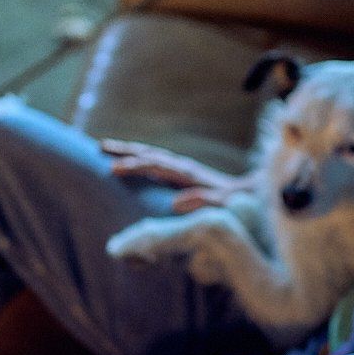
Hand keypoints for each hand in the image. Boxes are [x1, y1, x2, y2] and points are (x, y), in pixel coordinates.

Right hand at [100, 139, 241, 212]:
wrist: (254, 195)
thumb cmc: (238, 206)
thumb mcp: (224, 207)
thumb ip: (204, 203)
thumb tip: (177, 204)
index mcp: (189, 175)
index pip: (156, 166)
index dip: (135, 166)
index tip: (114, 167)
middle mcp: (184, 167)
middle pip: (150, 154)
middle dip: (125, 150)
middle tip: (99, 147)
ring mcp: (183, 169)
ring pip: (151, 155)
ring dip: (129, 151)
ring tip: (104, 147)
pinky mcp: (183, 175)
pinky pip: (156, 163)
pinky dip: (139, 158)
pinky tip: (128, 162)